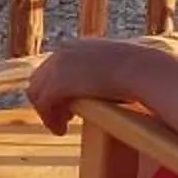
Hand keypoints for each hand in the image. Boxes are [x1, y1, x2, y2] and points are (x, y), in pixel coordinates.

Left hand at [27, 38, 157, 136]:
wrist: (141, 69)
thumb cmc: (140, 72)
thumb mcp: (120, 67)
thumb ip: (108, 72)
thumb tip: (113, 85)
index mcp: (77, 46)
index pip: (54, 66)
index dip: (56, 87)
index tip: (68, 104)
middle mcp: (63, 52)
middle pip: (39, 78)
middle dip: (47, 99)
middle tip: (63, 118)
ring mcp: (58, 66)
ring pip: (36, 92)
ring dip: (46, 112)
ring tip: (60, 127)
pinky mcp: (57, 83)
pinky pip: (43, 104)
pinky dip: (49, 119)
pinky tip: (61, 130)